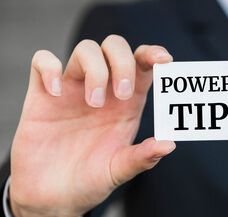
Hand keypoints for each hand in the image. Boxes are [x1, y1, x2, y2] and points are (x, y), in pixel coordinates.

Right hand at [9, 35, 175, 216]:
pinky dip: (50, 67)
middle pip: (116, 46)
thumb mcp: (119, 170)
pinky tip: (55, 92)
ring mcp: (73, 88)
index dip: (153, 54)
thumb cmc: (90, 179)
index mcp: (127, 102)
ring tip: (93, 104)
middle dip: (124, 62)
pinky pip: (42, 60)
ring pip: (86, 48)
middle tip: (122, 95)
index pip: (142, 64)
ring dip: (95, 70)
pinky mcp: (43, 94)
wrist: (52, 196)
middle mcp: (103, 88)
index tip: (164, 59)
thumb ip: (142, 158)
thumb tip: (169, 144)